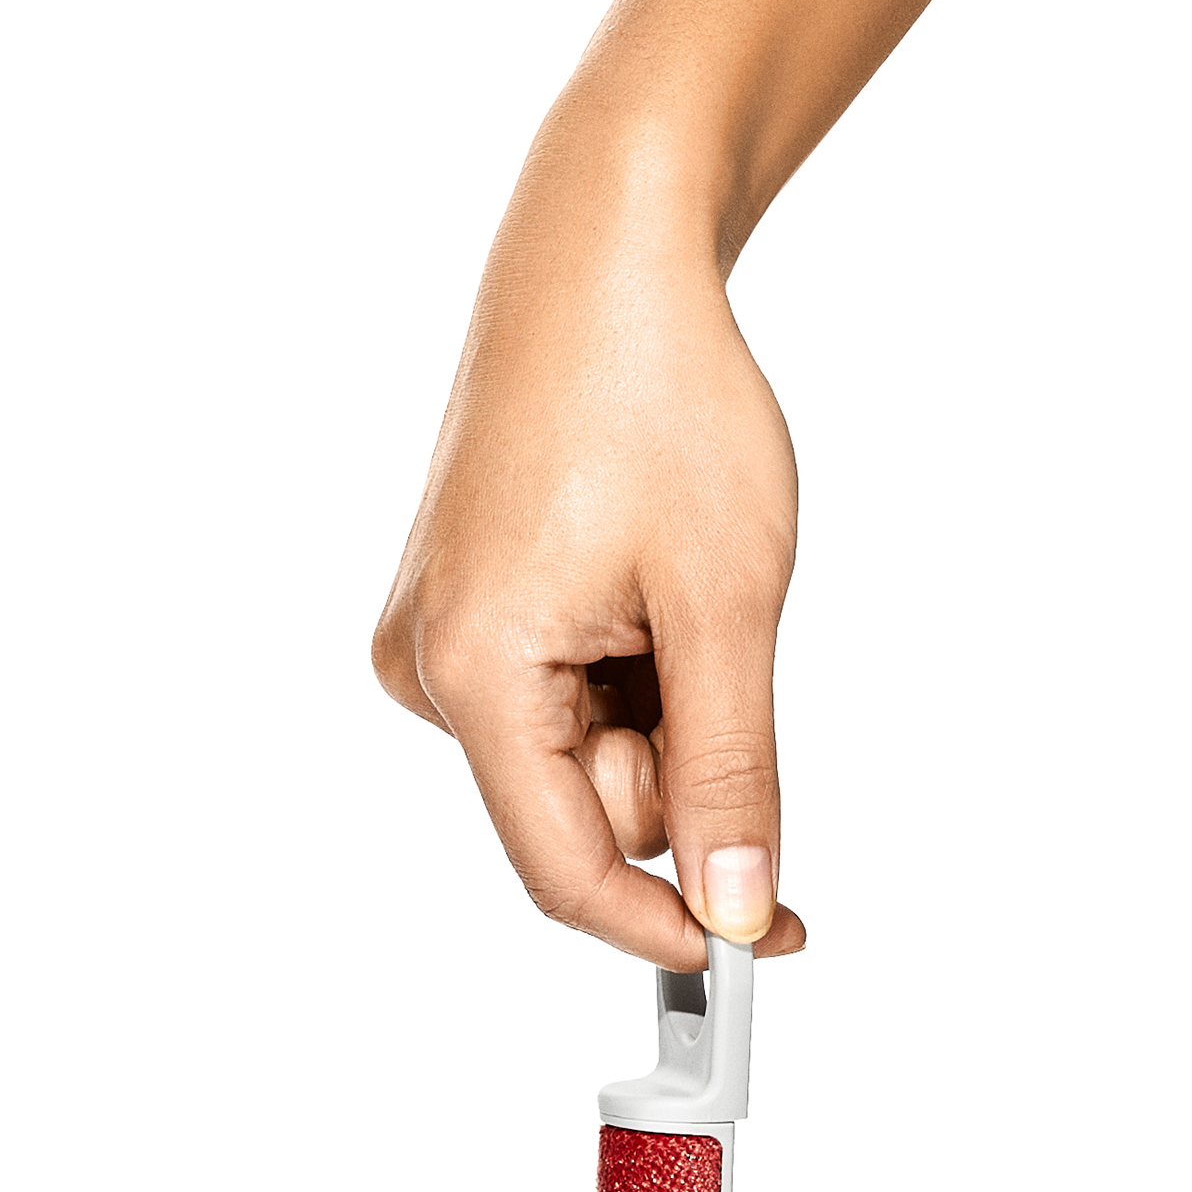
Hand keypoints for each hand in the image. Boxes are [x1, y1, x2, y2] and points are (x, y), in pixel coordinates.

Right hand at [372, 172, 809, 970]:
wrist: (603, 254)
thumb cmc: (659, 391)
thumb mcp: (727, 602)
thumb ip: (731, 776)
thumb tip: (740, 910)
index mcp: (473, 671)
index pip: (565, 873)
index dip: (669, 923)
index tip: (766, 937)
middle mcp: (425, 671)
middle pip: (579, 814)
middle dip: (674, 763)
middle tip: (720, 644)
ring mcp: (433, 643)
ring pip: (580, 761)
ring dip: (655, 709)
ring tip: (673, 584)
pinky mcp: (456, 616)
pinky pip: (560, 704)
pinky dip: (625, 673)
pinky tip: (637, 579)